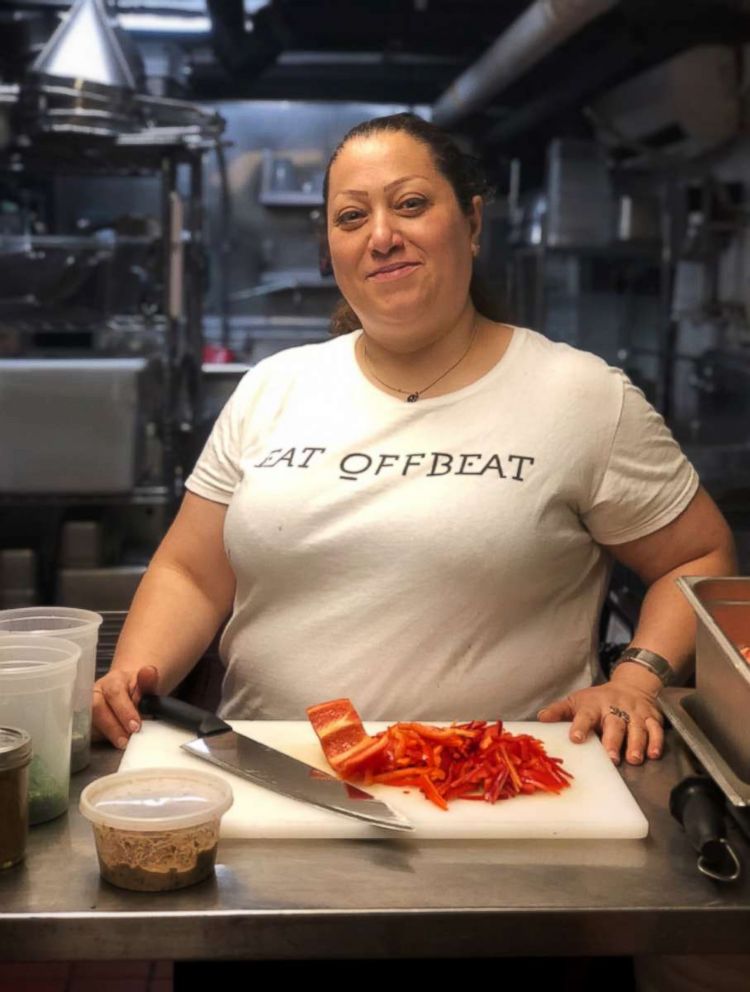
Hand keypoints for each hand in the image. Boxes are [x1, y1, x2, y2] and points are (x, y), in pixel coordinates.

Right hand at [92, 666, 158, 749]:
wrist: (129, 691)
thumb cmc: (138, 689)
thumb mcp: (147, 684)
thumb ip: (149, 681)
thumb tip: (149, 671)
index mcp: (112, 681)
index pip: (114, 693)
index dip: (125, 711)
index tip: (136, 726)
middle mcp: (96, 693)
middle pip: (97, 709)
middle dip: (113, 727)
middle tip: (127, 740)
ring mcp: (89, 709)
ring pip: (91, 723)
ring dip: (108, 735)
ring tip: (124, 743)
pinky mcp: (87, 723)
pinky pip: (90, 733)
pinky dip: (103, 740)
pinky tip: (115, 743)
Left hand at [537, 676, 663, 764]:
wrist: (631, 685)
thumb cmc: (598, 699)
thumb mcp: (576, 701)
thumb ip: (559, 711)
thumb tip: (541, 719)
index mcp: (594, 705)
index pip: (586, 715)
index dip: (581, 726)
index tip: (576, 738)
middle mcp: (615, 708)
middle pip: (615, 723)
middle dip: (613, 740)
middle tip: (612, 757)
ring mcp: (635, 713)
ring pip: (637, 728)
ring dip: (636, 743)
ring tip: (633, 759)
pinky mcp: (651, 718)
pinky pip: (656, 729)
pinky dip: (656, 741)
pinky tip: (653, 754)